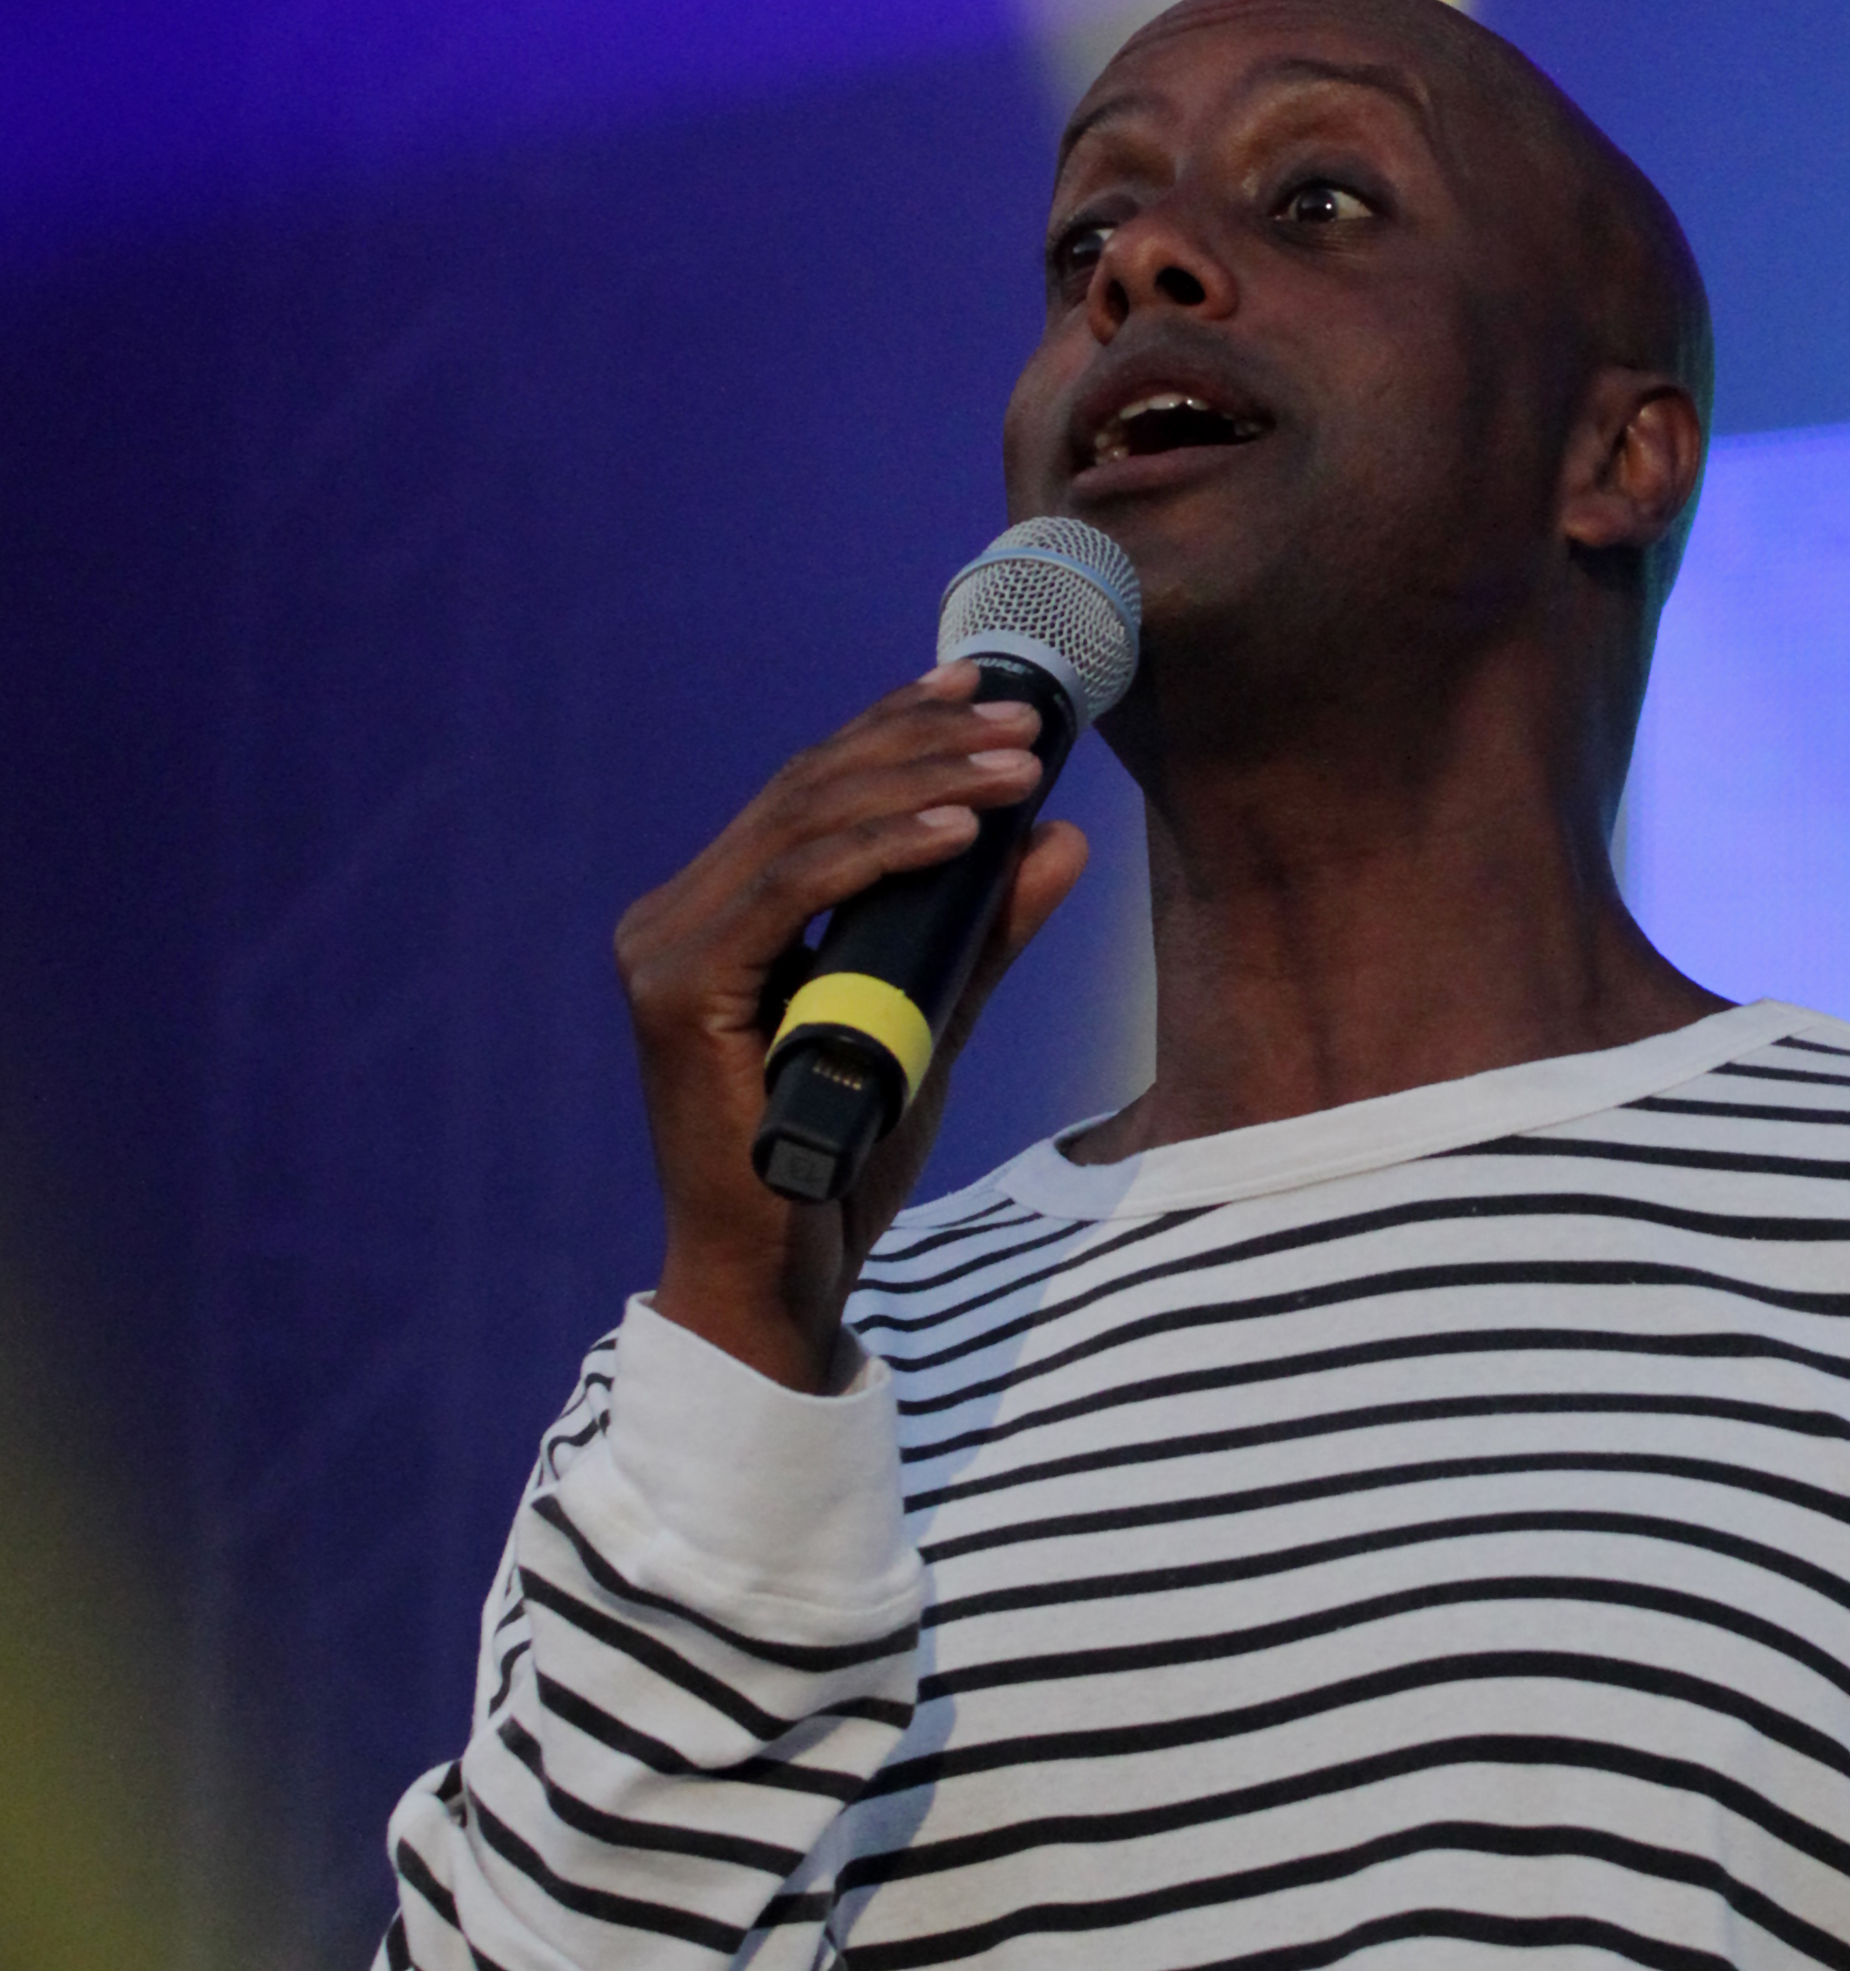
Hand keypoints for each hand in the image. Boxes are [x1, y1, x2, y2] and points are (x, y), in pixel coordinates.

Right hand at [615, 662, 1086, 1390]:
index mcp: (716, 916)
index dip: (895, 727)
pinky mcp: (680, 995)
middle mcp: (674, 919)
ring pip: (800, 825)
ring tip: (1015, 770)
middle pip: (807, 792)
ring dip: (919, 785)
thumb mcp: (933, 1025)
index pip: (809, 792)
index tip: (985, 691)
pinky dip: (877, 854)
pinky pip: (788, 892)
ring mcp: (666, 953)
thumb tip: (1061, 841)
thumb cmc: (842, 1165)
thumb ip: (981, 935)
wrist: (783, 1279)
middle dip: (923, 745)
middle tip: (1024, 725)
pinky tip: (957, 832)